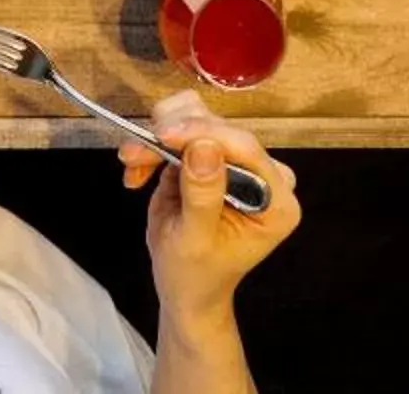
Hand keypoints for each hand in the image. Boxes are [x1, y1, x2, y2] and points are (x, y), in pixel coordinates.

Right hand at [118, 91, 299, 331]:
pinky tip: (138, 169)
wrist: (185, 288)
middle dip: (171, 137)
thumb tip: (203, 147)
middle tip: (132, 155)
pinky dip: (155, 143)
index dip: (203, 134)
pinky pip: (183, 128)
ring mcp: (238, 162)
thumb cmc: (194, 274)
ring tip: (133, 163)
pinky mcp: (213, 155)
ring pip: (198, 119)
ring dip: (158, 137)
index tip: (162, 135)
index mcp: (276, 200)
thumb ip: (203, 196)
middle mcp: (265, 175)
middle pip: (219, 130)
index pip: (244, 148)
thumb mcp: (195, 241)